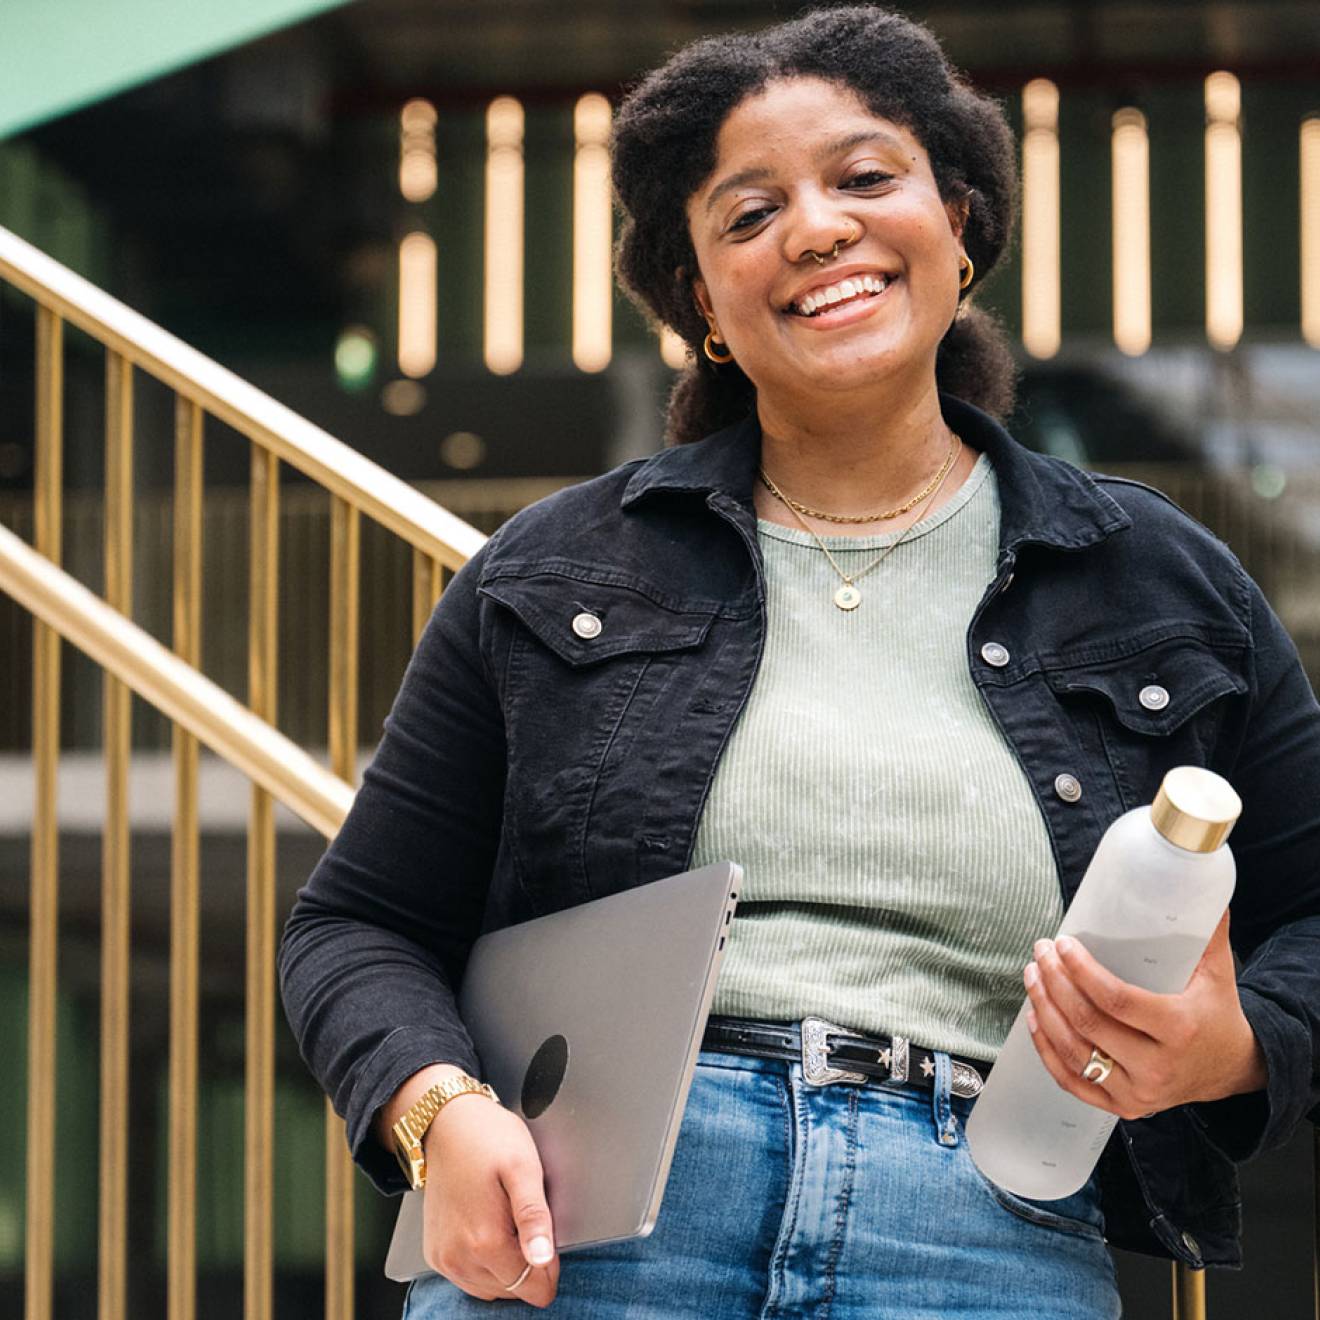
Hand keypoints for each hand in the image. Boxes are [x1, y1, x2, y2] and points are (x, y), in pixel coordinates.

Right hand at [421, 1092, 558, 1305]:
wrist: (447, 1124)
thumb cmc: (489, 1139)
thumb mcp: (524, 1168)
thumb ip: (535, 1217)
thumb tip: (542, 1259)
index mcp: (485, 1241)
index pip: (533, 1288)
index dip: (549, 1268)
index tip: (546, 1238)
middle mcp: (459, 1258)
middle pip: (513, 1290)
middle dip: (527, 1264)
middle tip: (523, 1219)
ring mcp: (444, 1259)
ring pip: (492, 1289)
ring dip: (506, 1266)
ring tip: (506, 1221)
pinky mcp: (435, 1254)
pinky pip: (469, 1279)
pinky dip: (485, 1265)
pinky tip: (488, 1229)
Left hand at [1022, 910, 1266, 1121]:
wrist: (1232, 1069)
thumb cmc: (1217, 1014)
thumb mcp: (1218, 973)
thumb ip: (1205, 933)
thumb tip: (1196, 888)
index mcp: (1179, 1029)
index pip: (1117, 1000)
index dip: (1082, 972)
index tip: (1062, 944)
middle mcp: (1157, 1067)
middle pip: (1088, 1024)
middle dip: (1055, 983)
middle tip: (1041, 953)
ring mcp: (1138, 1092)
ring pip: (1074, 1053)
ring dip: (1044, 1011)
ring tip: (1032, 977)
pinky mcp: (1123, 1107)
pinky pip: (1072, 1082)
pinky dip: (1047, 1051)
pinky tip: (1035, 1019)